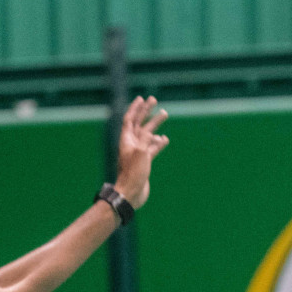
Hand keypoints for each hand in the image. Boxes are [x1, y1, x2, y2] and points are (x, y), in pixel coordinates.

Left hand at [113, 95, 169, 209]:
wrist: (131, 194)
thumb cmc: (133, 174)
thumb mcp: (140, 154)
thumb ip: (145, 141)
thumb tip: (152, 132)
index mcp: (127, 141)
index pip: (130, 119)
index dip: (135, 108)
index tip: (141, 98)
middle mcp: (131, 145)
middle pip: (139, 123)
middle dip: (146, 111)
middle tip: (154, 99)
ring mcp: (138, 153)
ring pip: (147, 134)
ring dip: (155, 124)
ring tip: (165, 114)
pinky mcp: (144, 162)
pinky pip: (152, 148)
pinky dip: (159, 142)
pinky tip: (165, 138)